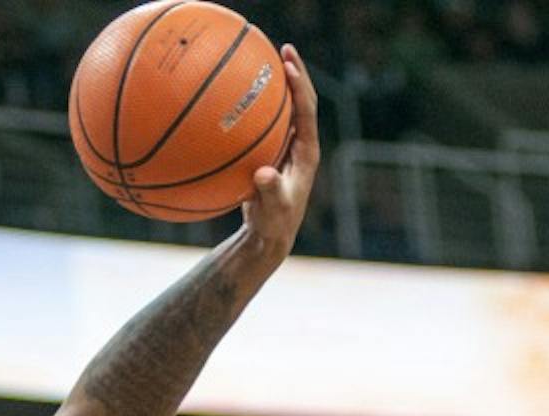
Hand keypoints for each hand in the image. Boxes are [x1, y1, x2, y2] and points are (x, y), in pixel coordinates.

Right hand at [239, 43, 319, 255]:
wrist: (270, 233)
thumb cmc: (273, 222)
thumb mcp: (272, 209)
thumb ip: (269, 192)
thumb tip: (264, 174)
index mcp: (307, 152)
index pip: (307, 112)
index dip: (299, 88)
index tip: (288, 66)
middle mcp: (302, 144)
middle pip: (303, 101)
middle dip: (296, 74)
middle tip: (284, 49)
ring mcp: (289, 146)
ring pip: (288, 107)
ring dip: (280, 83)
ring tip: (268, 59)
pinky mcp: (275, 151)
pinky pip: (269, 120)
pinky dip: (261, 103)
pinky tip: (241, 91)